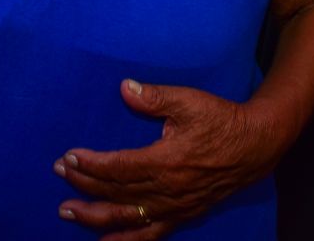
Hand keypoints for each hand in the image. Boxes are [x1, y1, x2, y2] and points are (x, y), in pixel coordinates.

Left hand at [53, 78, 282, 238]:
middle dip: (84, 183)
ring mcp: (174, 206)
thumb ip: (154, 97)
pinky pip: (150, 234)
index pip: (118, 167)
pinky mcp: (182, 215)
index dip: (90, 164)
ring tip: (67, 212)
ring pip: (127, 217)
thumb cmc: (220, 119)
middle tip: (59, 173)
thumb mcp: (189, 101)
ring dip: (94, 217)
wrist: (254, 145)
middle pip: (116, 192)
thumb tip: (124, 88)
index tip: (69, 156)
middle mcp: (166, 190)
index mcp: (165, 161)